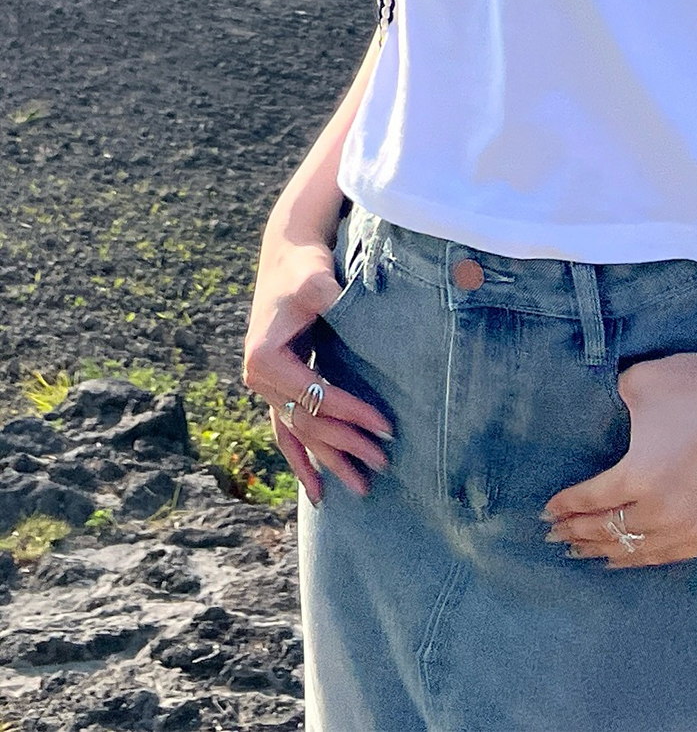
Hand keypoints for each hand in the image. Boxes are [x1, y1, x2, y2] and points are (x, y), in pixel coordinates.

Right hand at [242, 231, 391, 503]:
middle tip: (385, 464)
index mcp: (265, 359)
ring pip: (299, 435)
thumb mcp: (315, 278)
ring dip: (329, 462)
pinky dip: (302, 460)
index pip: (316, 396)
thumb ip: (326, 294)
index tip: (387, 427)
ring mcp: (266, 388)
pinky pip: (287, 433)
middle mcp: (259, 380)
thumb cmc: (305, 266)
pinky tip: (317, 489)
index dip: (352, 412)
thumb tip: (345, 308)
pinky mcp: (278, 387)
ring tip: (361, 490)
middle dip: (347, 446)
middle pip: (308, 423)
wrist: (288, 255)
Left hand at [542, 326, 696, 567]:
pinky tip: (633, 555)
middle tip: (556, 536)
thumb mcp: (640, 383)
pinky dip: (647, 556)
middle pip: (610, 531)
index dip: (565, 507)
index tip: (547, 511)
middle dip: (578, 534)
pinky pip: (675, 555)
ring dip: (609, 552)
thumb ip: (612, 403)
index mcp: (640, 476)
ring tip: (587, 552)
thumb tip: (598, 409)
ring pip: (641, 551)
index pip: (591, 501)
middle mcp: (665, 511)